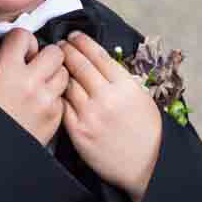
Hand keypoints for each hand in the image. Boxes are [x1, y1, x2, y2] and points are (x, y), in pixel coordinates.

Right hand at [0, 28, 68, 146]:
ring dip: (55, 76)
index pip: (23, 36)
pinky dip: (56, 97)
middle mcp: (30, 83)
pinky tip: (42, 104)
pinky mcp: (56, 116)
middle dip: (47, 56)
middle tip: (37, 65)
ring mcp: (46, 101)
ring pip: (64, 73)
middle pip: (54, 52)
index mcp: (7, 72)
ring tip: (41, 85)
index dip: (23, 41)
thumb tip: (19, 52)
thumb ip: (5, 64)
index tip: (22, 48)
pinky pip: (64, 96)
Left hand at [59, 32, 160, 201]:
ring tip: (55, 64)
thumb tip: (100, 60)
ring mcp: (90, 114)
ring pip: (67, 83)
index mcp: (126, 86)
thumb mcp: (142, 98)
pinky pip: (63, 105)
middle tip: (60, 44)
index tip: (75, 36)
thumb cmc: (146, 132)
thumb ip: (122, 79)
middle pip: (79, 65)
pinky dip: (58, 94)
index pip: (98, 55)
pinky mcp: (78, 130)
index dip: (83, 42)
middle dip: (66, 50)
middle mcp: (107, 97)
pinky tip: (56, 88)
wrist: (145, 166)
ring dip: (59, 70)